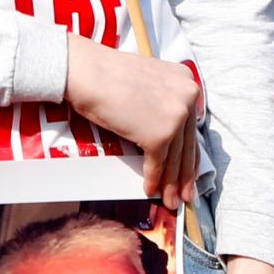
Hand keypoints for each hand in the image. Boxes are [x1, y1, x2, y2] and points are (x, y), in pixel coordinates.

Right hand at [64, 36, 199, 209]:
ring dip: (171, 184)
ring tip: (169, 201)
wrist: (84, 72)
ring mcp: (176, 116)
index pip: (189, 125)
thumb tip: (156, 124)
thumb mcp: (142, 80)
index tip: (187, 169)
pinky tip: (150, 190)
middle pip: (186, 144)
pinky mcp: (160, 134)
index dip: (188, 150)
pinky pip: (158, 162)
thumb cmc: (101, 74)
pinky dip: (153, 179)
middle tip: (185, 195)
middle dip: (184, 175)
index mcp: (186, 80)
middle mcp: (188, 96)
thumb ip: (158, 98)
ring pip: (175, 157)